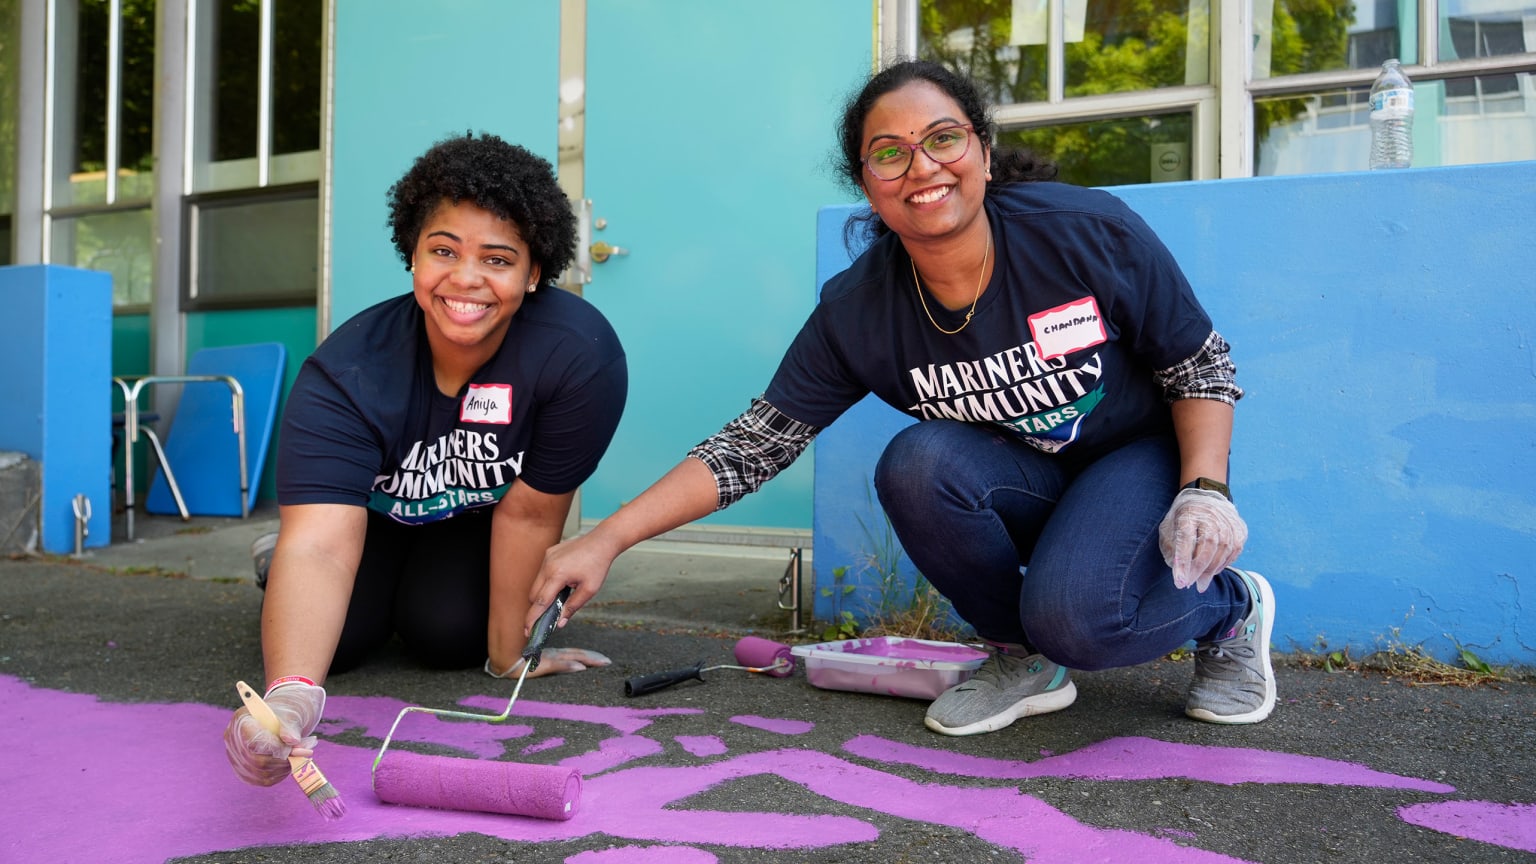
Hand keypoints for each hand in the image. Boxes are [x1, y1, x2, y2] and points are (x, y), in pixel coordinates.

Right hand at [223, 682, 325, 786]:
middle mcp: (233, 740)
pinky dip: (281, 774)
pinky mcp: (244, 771)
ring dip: (286, 766)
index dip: (276, 747)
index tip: (295, 744)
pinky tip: (291, 763)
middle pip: (257, 760)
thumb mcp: (290, 714)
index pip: (254, 741)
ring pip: (261, 772)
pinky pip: (263, 780)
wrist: (280, 722)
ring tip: (301, 754)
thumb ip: (290, 726)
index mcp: (241, 720)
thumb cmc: (284, 715)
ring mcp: (236, 758)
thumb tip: (292, 740)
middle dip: (285, 758)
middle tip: (305, 751)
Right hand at [485, 648, 612, 678]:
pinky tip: (579, 667)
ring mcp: (550, 658)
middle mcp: (555, 655)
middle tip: (608, 662)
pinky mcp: (543, 663)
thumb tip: (579, 667)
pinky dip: (569, 666)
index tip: (605, 660)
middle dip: (594, 658)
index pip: (577, 654)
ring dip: (588, 660)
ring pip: (573, 658)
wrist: (505, 662)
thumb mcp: (542, 664)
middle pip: (578, 655)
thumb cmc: (522, 663)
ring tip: (602, 663)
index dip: (591, 656)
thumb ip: (559, 665)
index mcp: (556, 655)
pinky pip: (558, 664)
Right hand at [524, 533, 619, 635]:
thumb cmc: (598, 565)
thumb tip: (559, 623)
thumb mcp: (589, 590)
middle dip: (539, 607)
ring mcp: (547, 558)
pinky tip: (563, 581)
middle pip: (534, 594)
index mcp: (558, 575)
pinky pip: (542, 572)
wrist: (602, 541)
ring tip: (562, 594)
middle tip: (548, 616)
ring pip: (536, 583)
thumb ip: (572, 607)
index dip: (533, 618)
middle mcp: (548, 565)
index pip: (540, 602)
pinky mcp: (548, 553)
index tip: (528, 631)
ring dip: (544, 593)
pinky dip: (548, 581)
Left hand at [1158, 487, 1246, 592]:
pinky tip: (1213, 570)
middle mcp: (1210, 515)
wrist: (1207, 497)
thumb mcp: (1169, 527)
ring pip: (1223, 549)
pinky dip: (1224, 564)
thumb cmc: (1184, 517)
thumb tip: (1179, 571)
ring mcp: (1228, 520)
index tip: (1180, 582)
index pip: (1186, 538)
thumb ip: (1171, 547)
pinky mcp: (1239, 528)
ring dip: (1211, 570)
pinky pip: (1234, 550)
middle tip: (1191, 585)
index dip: (1183, 562)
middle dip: (1199, 570)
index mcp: (1189, 513)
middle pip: (1207, 545)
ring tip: (1201, 582)